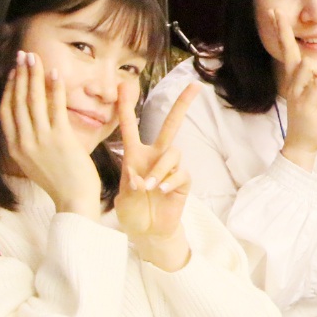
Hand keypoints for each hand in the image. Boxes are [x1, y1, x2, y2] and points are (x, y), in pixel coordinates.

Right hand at [0, 51, 102, 215]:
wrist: (74, 200)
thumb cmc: (60, 182)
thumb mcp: (34, 162)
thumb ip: (29, 143)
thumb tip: (28, 124)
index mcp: (15, 148)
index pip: (4, 113)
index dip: (7, 90)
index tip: (11, 74)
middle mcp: (23, 142)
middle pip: (16, 102)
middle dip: (18, 76)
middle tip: (22, 56)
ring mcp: (40, 140)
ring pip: (32, 101)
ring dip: (33, 76)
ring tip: (34, 58)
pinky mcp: (60, 138)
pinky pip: (55, 107)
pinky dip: (54, 88)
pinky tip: (55, 73)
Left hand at [115, 79, 193, 269]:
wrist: (147, 232)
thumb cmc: (132, 212)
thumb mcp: (122, 197)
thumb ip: (130, 184)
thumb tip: (143, 178)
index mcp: (135, 155)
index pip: (130, 126)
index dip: (126, 106)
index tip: (124, 84)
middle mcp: (155, 157)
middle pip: (171, 125)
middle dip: (182, 105)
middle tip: (194, 86)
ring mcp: (171, 169)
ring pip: (173, 153)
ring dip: (160, 168)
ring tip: (150, 187)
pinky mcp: (183, 182)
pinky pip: (181, 173)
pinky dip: (170, 181)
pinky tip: (162, 192)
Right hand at [275, 17, 316, 171]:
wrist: (304, 142)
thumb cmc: (314, 118)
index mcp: (295, 78)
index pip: (287, 50)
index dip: (281, 31)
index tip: (274, 13)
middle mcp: (292, 82)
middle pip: (298, 55)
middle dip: (307, 53)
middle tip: (304, 51)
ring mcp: (296, 92)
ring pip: (311, 66)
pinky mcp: (304, 103)